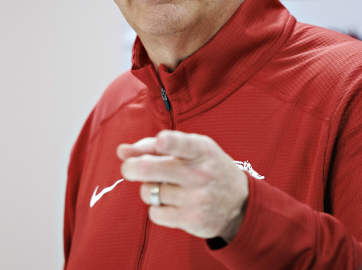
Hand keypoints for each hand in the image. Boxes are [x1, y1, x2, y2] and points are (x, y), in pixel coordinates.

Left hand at [117, 130, 248, 241]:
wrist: (239, 202)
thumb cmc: (204, 167)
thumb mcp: (189, 149)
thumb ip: (154, 145)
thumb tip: (121, 151)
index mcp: (201, 149)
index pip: (184, 144)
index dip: (169, 143)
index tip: (162, 142)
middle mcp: (201, 173)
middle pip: (150, 169)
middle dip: (131, 167)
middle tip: (129, 168)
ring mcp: (198, 198)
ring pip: (148, 192)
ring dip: (148, 189)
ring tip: (164, 187)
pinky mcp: (193, 220)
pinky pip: (155, 213)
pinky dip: (156, 208)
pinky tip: (170, 204)